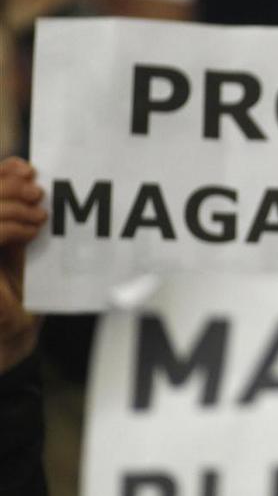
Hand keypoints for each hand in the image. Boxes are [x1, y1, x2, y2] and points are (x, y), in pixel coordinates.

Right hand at [0, 157, 45, 371]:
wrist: (8, 345)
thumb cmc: (15, 304)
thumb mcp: (18, 256)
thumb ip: (18, 225)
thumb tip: (31, 184)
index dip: (1, 174)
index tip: (28, 168)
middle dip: (7, 186)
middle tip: (38, 192)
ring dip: (12, 206)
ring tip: (39, 216)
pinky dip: (10, 226)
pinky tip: (31, 231)